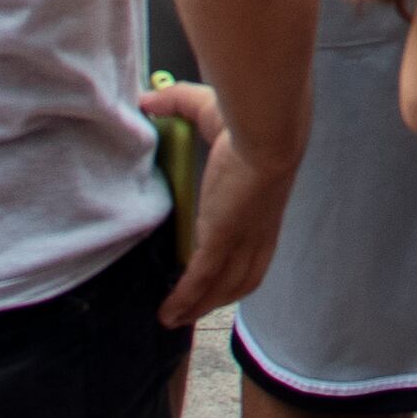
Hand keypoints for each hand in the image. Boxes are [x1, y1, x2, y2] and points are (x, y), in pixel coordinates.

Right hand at [147, 82, 285, 323]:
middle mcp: (257, 231)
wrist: (267, 131)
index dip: (235, 265)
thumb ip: (179, 105)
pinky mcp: (222, 241)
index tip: (216, 274)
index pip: (252, 248)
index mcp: (262, 208)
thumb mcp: (210, 111)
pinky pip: (200, 280)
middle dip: (217, 297)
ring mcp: (240, 239)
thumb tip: (149, 100)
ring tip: (175, 317)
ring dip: (199, 305)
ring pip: (221, 287)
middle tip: (192, 307)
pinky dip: (185, 298)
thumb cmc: (249, 120)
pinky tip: (169, 311)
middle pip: (241, 278)